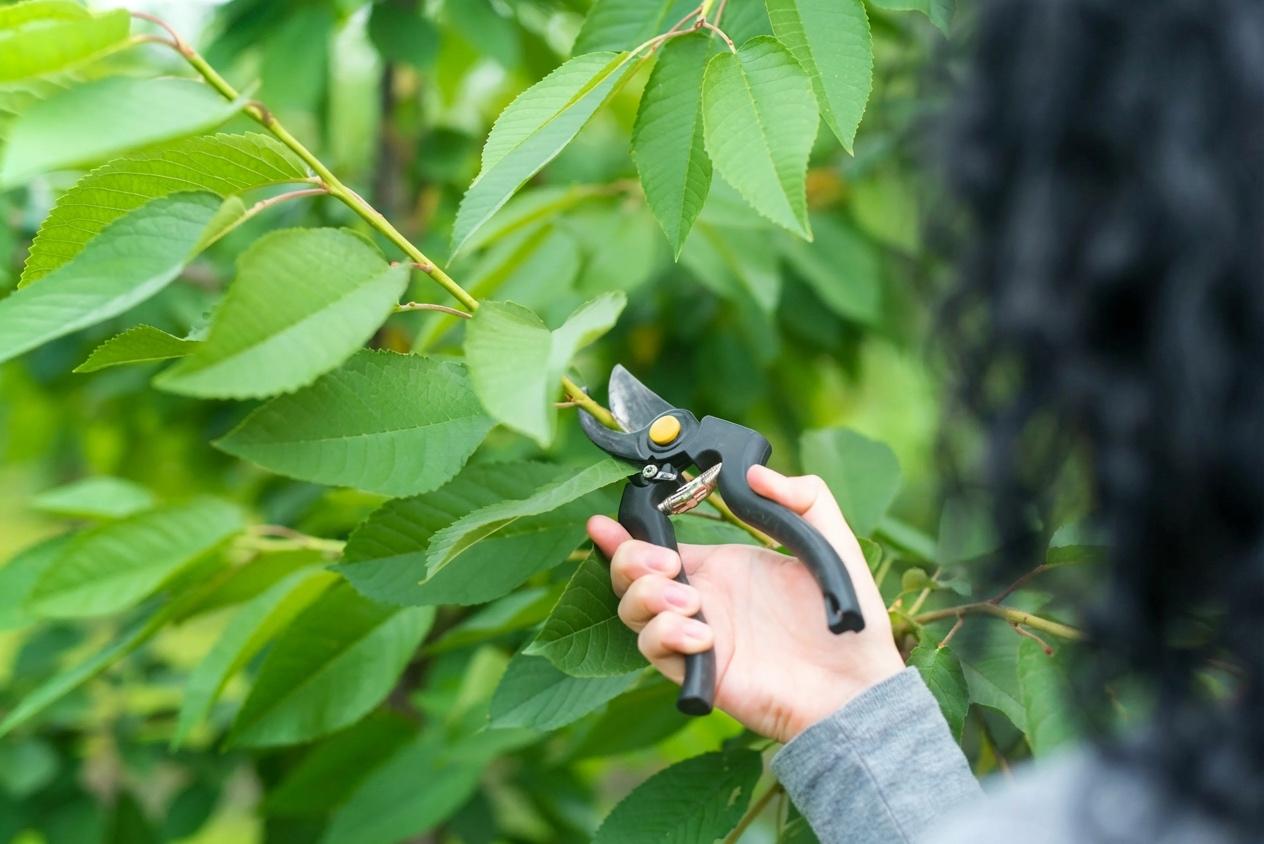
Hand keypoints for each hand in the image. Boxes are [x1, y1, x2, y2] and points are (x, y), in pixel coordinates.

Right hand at [587, 465, 903, 743]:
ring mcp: (696, 636)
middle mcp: (701, 600)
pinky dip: (667, 636)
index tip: (603, 522)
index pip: (656, 546)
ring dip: (648, 597)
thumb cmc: (848, 619)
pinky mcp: (698, 671)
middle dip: (629, 560)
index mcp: (722, 568)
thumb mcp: (831, 541)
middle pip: (629, 576)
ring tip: (691, 601)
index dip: (624, 533)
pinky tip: (706, 636)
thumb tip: (753, 474)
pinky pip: (653, 650)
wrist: (857, 684)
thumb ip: (802, 496)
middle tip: (664, 562)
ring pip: (631, 612)